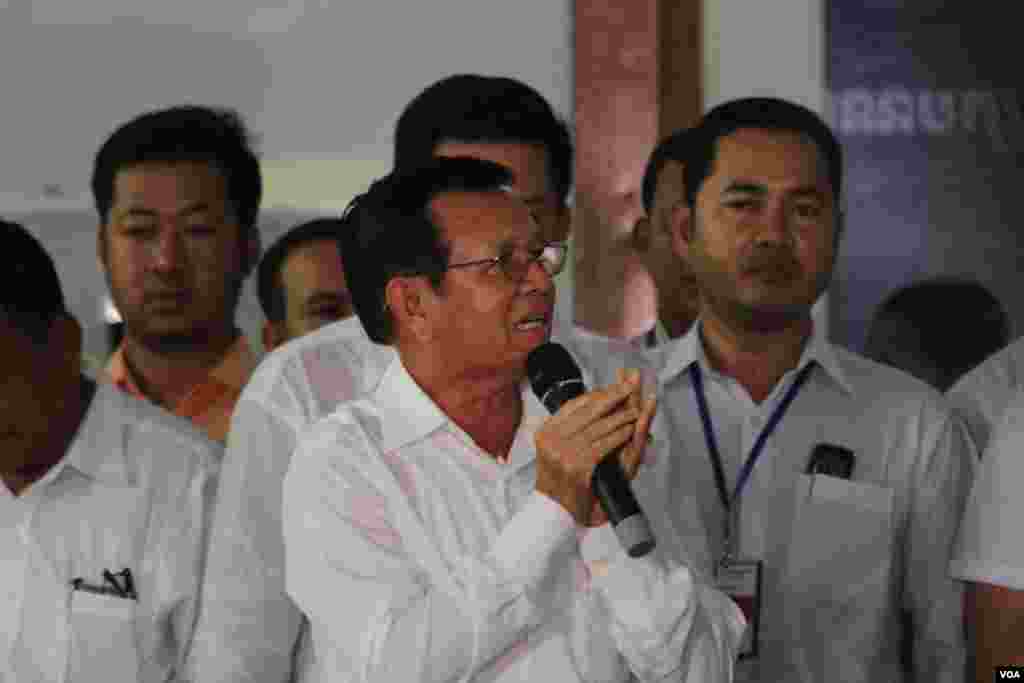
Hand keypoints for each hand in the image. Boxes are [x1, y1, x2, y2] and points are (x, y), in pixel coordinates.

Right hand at [534, 369, 654, 525]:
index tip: (614, 387)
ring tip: (636, 410)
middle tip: (629, 386)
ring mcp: (564, 452)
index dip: (598, 393)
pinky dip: (620, 435)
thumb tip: (593, 403)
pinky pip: (605, 443)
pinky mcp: (578, 465)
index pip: (575, 404)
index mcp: (546, 431)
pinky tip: (631, 429)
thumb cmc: (558, 482)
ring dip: (622, 416)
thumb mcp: (554, 449)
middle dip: (613, 396)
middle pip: (589, 410)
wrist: (552, 512)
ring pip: (600, 426)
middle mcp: (552, 439)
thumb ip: (568, 428)